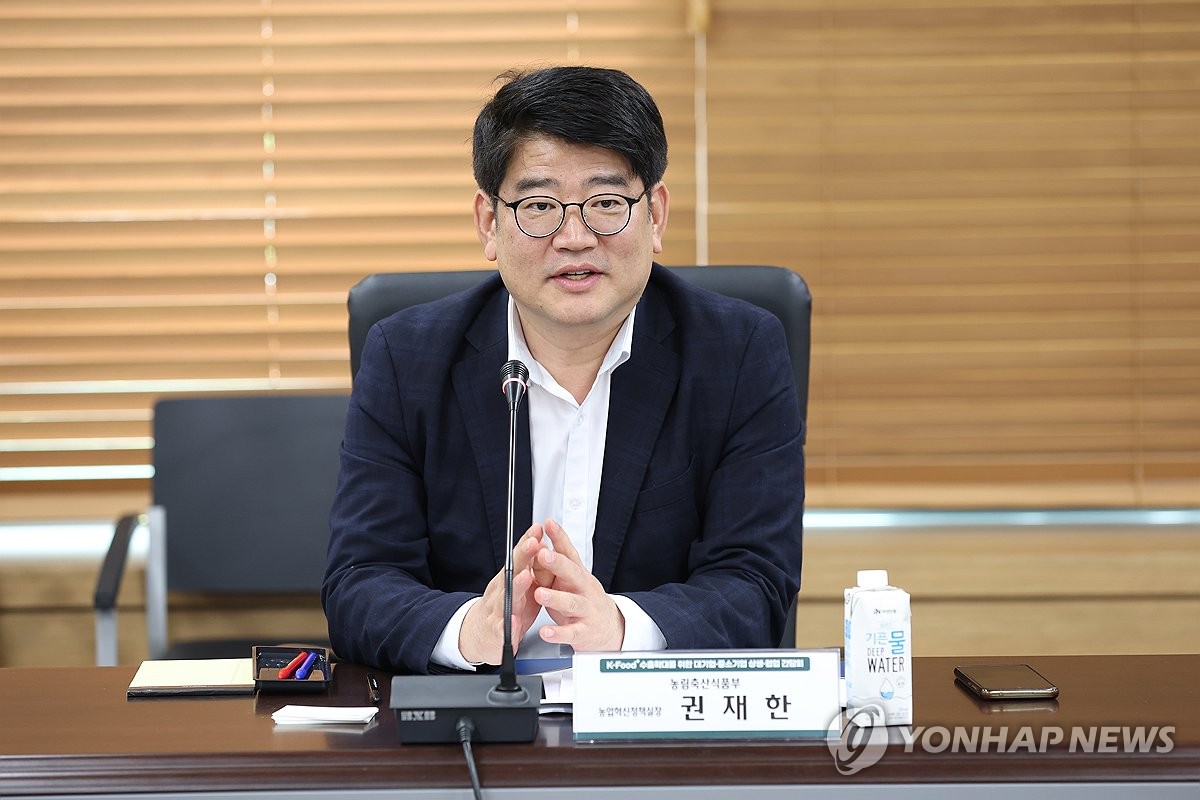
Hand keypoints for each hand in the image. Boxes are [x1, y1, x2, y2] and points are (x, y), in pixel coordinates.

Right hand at [458, 525, 547, 664]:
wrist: (478, 635)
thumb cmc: (504, 607)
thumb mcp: (519, 586)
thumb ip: (529, 567)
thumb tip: (539, 543)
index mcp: (508, 580)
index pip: (518, 557)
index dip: (527, 543)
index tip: (538, 529)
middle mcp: (500, 591)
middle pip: (512, 571)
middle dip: (522, 556)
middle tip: (533, 544)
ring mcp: (497, 611)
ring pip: (506, 597)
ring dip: (517, 586)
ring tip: (526, 577)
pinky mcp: (497, 633)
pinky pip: (503, 629)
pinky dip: (509, 626)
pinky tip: (514, 622)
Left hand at [531, 519, 624, 650]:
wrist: (609, 628)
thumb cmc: (583, 599)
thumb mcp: (571, 579)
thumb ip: (556, 562)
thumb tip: (540, 540)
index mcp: (578, 574)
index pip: (569, 552)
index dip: (559, 537)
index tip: (548, 524)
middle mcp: (584, 589)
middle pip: (573, 574)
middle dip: (558, 563)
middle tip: (543, 554)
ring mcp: (586, 610)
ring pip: (572, 603)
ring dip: (555, 598)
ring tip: (539, 593)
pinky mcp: (584, 632)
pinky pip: (571, 632)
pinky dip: (558, 633)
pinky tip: (545, 631)